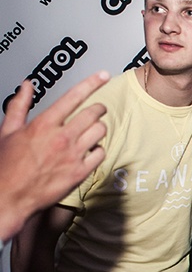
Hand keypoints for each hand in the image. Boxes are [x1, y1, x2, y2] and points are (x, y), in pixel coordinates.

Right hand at [0, 73, 107, 239]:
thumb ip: (19, 105)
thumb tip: (26, 86)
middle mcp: (61, 138)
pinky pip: (101, 153)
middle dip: (97, 108)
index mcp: (43, 125)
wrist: (10, 196)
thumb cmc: (7, 165)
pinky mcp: (80, 172)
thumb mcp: (8, 131)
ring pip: (100, 131)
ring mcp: (73, 155)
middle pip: (94, 113)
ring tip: (90, 131)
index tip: (102, 75)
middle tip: (96, 110)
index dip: (91, 83)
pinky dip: (98, 150)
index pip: (73, 97)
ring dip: (98, 128)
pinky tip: (89, 150)